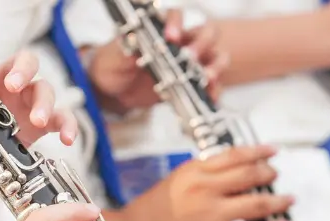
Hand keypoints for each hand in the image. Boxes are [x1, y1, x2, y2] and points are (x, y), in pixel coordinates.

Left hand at [0, 40, 79, 202]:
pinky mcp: (41, 124)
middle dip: (22, 70)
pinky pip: (61, 118)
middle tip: (13, 85)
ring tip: (37, 120)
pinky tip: (67, 138)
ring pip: (44, 88)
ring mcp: (26, 101)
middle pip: (24, 61)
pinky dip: (68, 125)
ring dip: (44, 101)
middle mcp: (6, 81)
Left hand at [87, 9, 227, 114]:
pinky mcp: (190, 84)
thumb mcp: (116, 55)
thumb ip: (126, 47)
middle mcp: (180, 42)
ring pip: (215, 56)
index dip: (176, 24)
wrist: (113, 90)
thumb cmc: (114, 65)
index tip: (171, 37)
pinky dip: (215, 90)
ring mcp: (188, 63)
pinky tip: (211, 96)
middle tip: (190, 58)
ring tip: (207, 77)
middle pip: (206, 32)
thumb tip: (132, 39)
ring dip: (216, 65)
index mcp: (161, 29)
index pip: (176, 16)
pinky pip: (211, 85)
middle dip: (202, 44)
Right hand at [107, 146, 292, 220]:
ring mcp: (211, 215)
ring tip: (288, 200)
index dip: (258, 152)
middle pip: (250, 176)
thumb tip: (233, 171)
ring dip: (278, 201)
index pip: (235, 155)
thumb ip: (203, 174)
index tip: (273, 152)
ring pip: (257, 203)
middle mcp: (205, 189)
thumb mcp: (176, 181)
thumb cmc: (152, 211)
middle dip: (269, 174)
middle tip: (276, 176)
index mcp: (194, 171)